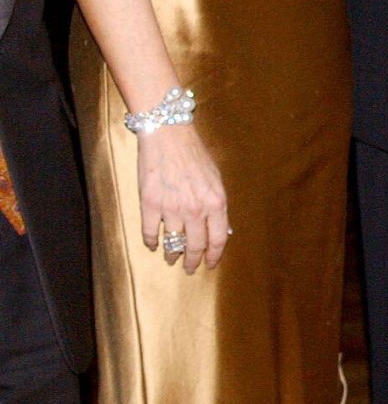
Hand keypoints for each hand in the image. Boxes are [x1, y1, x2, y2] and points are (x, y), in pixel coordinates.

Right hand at [138, 125, 230, 273]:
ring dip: (171, 254)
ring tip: (171, 258)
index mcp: (215, 202)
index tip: (209, 264)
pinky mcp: (150, 204)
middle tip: (189, 268)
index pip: (218, 239)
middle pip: (194, 246)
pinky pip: (151, 233)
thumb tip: (221, 229)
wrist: (168, 135)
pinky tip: (153, 245)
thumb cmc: (194, 154)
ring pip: (172, 243)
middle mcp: (195, 209)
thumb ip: (217, 205)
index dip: (213, 256)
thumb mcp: (216, 179)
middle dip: (192, 261)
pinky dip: (151, 242)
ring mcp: (171, 208)